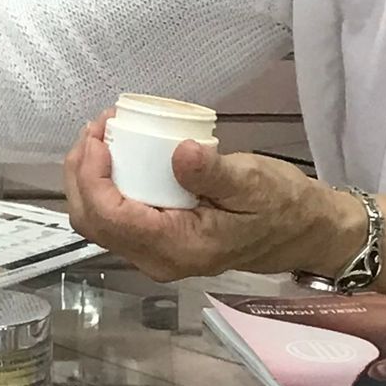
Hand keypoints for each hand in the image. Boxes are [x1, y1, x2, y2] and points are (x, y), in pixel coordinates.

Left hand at [63, 118, 362, 281]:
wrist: (303, 233)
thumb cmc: (282, 208)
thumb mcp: (254, 183)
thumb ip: (214, 172)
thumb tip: (179, 153)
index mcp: (177, 248)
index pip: (110, 217)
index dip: (91, 176)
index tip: (98, 136)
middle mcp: (158, 258)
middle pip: (92, 222)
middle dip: (82, 173)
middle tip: (97, 128)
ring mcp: (155, 254)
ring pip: (98, 221)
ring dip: (90, 177)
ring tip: (103, 135)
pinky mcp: (158, 241)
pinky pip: (115, 217)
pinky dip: (105, 185)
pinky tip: (116, 154)